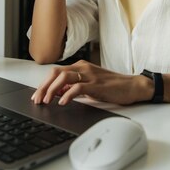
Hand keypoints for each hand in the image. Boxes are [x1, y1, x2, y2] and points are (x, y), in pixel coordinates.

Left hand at [30, 60, 151, 105]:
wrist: (132, 86)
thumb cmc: (112, 86)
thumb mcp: (90, 85)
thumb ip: (74, 87)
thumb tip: (57, 93)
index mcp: (80, 66)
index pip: (56, 72)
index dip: (44, 83)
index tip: (36, 95)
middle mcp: (83, 68)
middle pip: (56, 73)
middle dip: (44, 86)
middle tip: (37, 99)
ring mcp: (90, 75)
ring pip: (64, 77)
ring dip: (52, 90)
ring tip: (46, 100)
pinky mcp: (97, 84)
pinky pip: (78, 87)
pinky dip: (68, 94)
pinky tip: (62, 102)